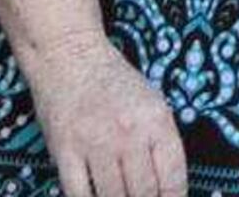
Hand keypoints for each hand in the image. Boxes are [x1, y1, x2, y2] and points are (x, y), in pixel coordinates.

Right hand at [26, 38, 184, 196]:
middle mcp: (129, 133)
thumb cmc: (113, 82)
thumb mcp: (151, 104)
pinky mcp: (65, 150)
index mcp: (157, 121)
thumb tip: (167, 187)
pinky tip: (95, 196)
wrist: (70, 56)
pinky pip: (79, 193)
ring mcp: (96, 143)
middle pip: (143, 192)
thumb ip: (160, 143)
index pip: (173, 177)